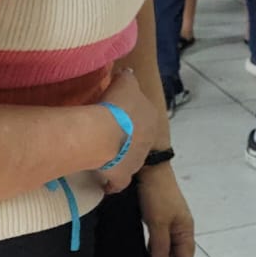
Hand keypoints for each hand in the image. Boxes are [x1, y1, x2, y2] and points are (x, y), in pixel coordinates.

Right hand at [96, 69, 156, 191]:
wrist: (106, 132)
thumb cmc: (117, 105)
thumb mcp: (126, 82)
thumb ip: (128, 77)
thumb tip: (128, 73)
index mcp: (151, 118)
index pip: (143, 117)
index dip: (130, 115)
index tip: (118, 115)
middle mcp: (148, 141)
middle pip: (138, 139)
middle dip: (128, 138)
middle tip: (111, 136)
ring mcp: (137, 160)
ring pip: (130, 160)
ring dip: (120, 158)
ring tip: (105, 156)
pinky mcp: (123, 177)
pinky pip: (118, 183)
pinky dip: (112, 183)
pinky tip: (104, 182)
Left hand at [137, 163, 195, 256]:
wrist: (150, 170)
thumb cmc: (157, 196)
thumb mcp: (158, 223)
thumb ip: (161, 246)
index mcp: (185, 228)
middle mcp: (180, 227)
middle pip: (179, 255)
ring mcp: (170, 222)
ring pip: (169, 249)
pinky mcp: (159, 218)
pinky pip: (161, 242)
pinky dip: (157, 253)